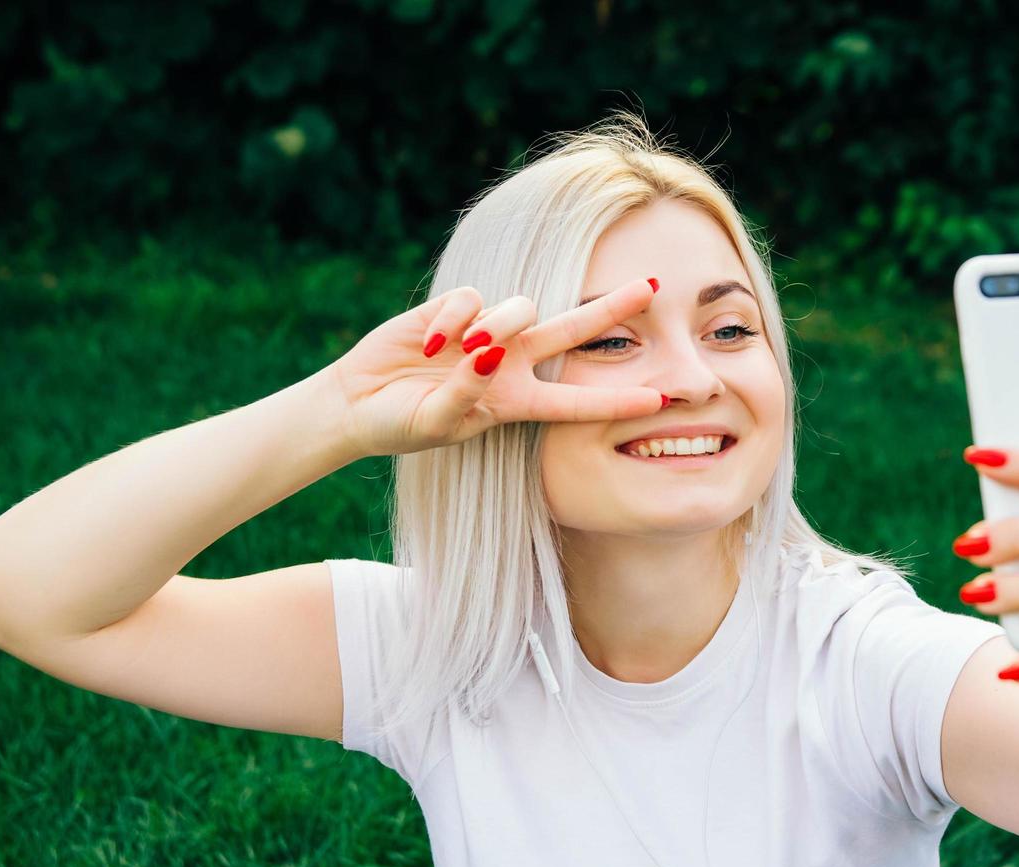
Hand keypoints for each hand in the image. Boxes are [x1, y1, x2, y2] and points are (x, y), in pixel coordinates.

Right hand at [328, 279, 665, 457]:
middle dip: (612, 308)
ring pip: (522, 308)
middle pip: (574, 330)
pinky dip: (455, 318)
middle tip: (654, 288)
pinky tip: (429, 342)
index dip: (617, 400)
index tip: (660, 399)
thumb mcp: (436, 422)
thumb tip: (490, 354)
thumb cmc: (401, 425)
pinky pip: (473, 298)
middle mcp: (511, 364)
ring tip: (467, 350)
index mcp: (516, 402)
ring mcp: (485, 333)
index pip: (576, 402)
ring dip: (501, 325)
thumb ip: (466, 392)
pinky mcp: (455, 309)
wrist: (358, 405)